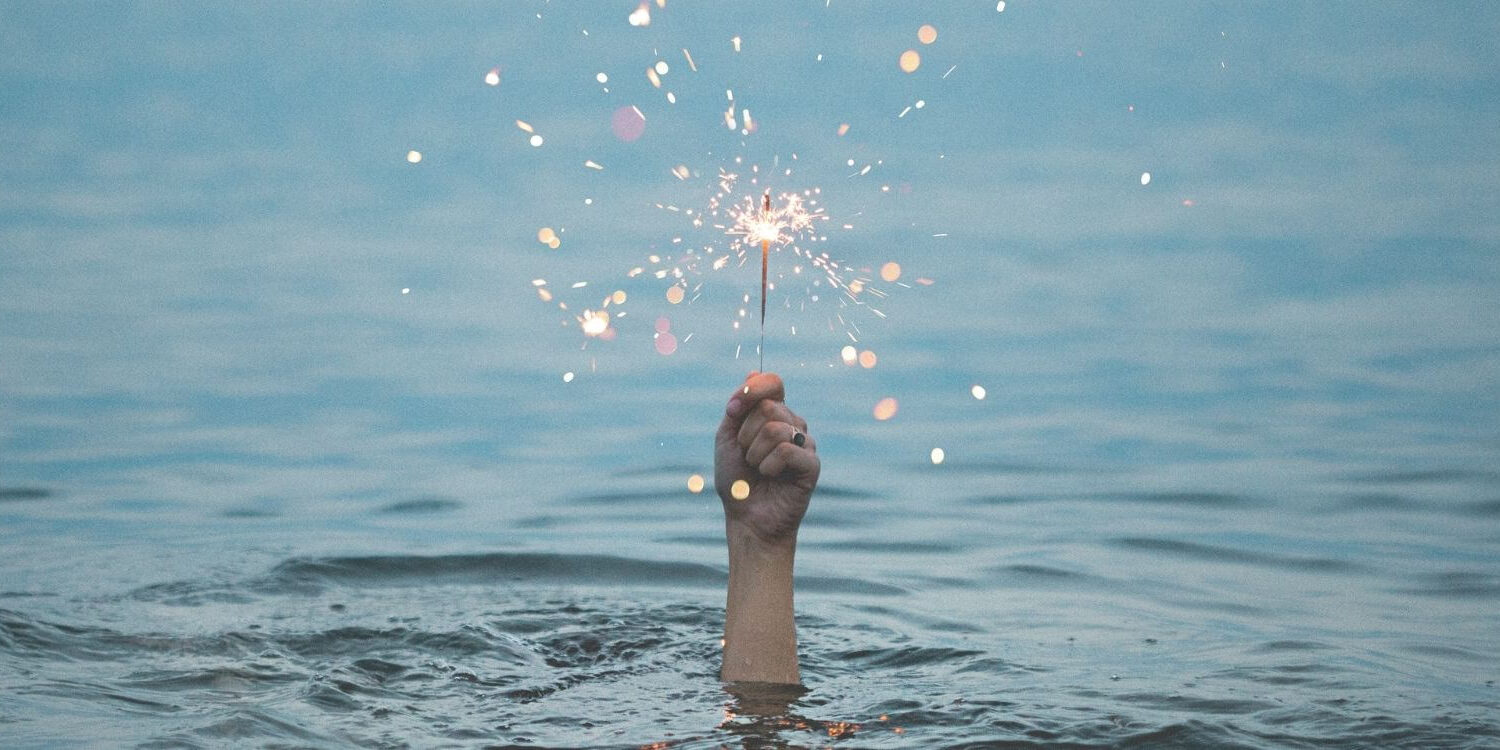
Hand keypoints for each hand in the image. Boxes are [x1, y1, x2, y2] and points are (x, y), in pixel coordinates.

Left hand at [714, 372, 819, 546]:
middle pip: (768, 407)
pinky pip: (786, 450)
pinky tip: (771, 476)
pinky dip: (768, 465)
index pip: (773, 382)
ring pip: (775, 428)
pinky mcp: (812, 464)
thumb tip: (753, 372)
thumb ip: (739, 407)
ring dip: (754, 453)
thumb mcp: (728, 438)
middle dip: (745, 434)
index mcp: (774, 414)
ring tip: (758, 469)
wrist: (746, 518)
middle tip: (746, 455)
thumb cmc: (737, 480)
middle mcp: (793, 424)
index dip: (753, 390)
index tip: (733, 410)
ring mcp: (805, 443)